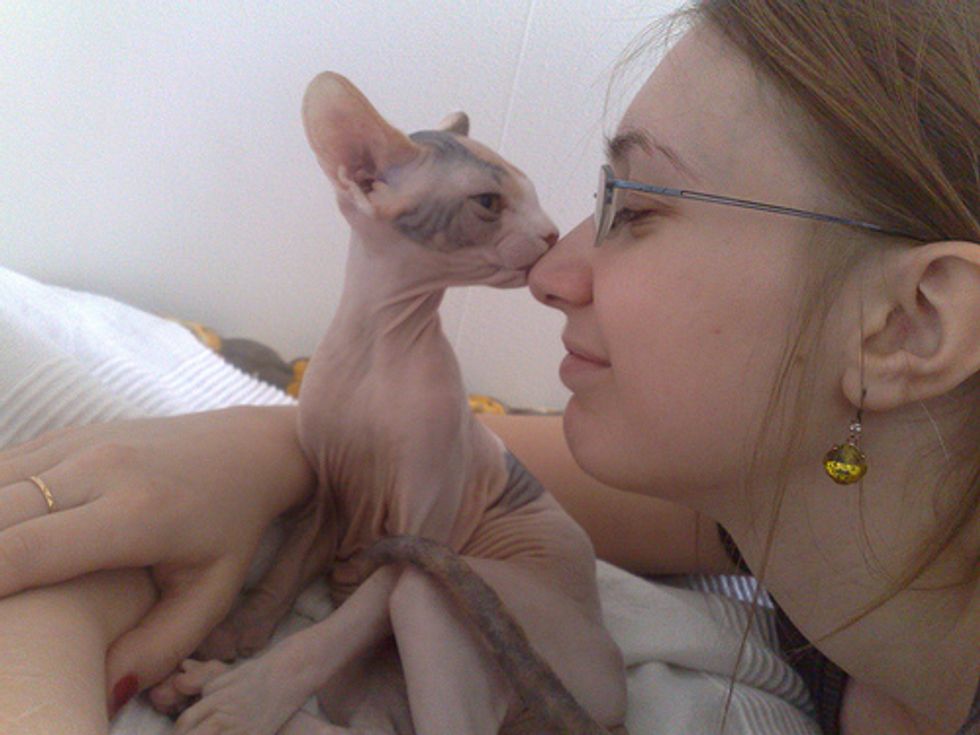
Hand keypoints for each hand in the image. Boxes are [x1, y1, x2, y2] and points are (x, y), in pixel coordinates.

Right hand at [0, 405, 314, 696]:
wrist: (250, 449)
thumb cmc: (231, 528)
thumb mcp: (212, 595)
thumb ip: (159, 648)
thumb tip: (103, 696)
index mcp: (137, 514)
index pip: (24, 553)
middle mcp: (101, 469)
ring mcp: (80, 444)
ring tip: (0, 580)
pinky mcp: (67, 435)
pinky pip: (2, 467)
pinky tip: (1, 537)